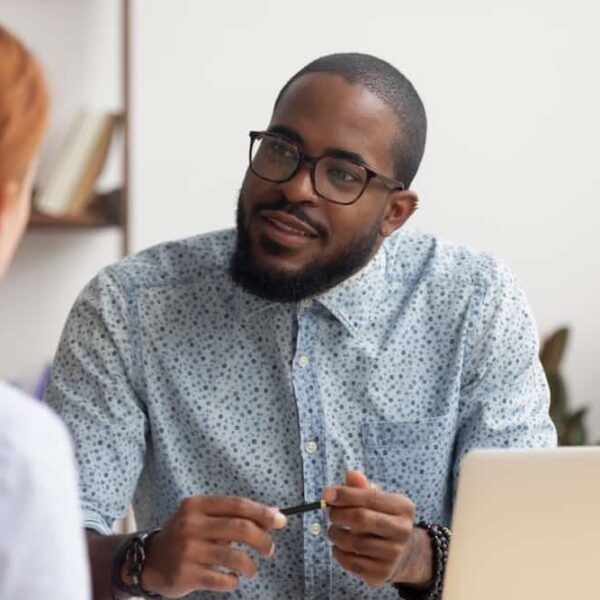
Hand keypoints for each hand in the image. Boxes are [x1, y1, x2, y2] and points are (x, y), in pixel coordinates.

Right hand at [138, 495, 286, 596]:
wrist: (150, 562)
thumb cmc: (186, 536)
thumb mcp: (203, 517)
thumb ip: (232, 516)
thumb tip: (272, 516)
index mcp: (197, 505)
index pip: (237, 505)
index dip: (262, 512)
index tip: (280, 521)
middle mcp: (191, 525)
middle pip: (239, 528)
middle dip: (262, 539)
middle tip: (270, 549)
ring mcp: (188, 550)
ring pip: (234, 557)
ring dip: (251, 564)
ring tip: (252, 568)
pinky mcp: (186, 574)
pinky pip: (222, 579)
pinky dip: (234, 581)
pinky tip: (233, 579)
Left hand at [323, 471, 431, 587]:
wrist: (404, 554)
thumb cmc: (384, 519)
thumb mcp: (379, 499)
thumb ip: (362, 487)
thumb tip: (351, 475)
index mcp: (403, 507)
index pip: (371, 497)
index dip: (345, 495)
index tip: (327, 494)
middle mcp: (402, 531)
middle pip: (361, 519)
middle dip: (338, 514)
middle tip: (330, 514)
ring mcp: (394, 554)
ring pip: (354, 543)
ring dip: (336, 534)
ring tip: (333, 530)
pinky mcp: (382, 573)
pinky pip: (352, 562)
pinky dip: (338, 553)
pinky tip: (338, 546)